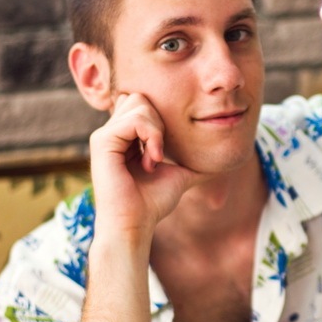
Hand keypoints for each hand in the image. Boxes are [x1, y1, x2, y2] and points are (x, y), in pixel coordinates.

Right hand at [89, 93, 202, 241]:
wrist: (135, 224)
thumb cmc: (152, 204)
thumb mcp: (179, 176)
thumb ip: (192, 163)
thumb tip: (219, 161)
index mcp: (125, 137)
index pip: (145, 104)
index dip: (161, 122)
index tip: (164, 154)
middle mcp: (112, 133)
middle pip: (141, 98)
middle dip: (160, 121)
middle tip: (160, 154)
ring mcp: (105, 135)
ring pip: (139, 103)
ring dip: (156, 131)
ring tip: (155, 160)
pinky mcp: (102, 141)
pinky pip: (134, 119)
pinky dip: (151, 136)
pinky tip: (152, 160)